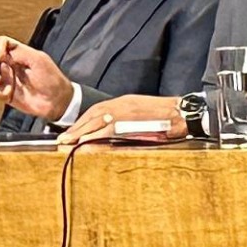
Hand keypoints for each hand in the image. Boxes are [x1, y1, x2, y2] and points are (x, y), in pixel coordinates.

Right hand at [0, 37, 72, 120]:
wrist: (56, 102)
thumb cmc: (52, 79)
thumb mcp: (38, 60)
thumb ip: (19, 51)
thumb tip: (0, 50)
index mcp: (18, 54)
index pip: (1, 43)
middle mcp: (10, 65)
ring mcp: (7, 79)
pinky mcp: (6, 93)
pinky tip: (8, 93)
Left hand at [59, 93, 184, 148]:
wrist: (183, 113)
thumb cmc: (167, 116)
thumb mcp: (142, 112)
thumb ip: (127, 119)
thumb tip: (113, 132)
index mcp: (124, 102)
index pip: (96, 111)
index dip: (82, 122)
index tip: (72, 132)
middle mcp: (121, 104)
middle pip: (92, 115)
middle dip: (76, 128)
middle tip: (62, 139)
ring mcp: (125, 113)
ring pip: (95, 122)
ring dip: (80, 133)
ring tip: (68, 143)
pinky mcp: (130, 123)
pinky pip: (106, 131)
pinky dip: (94, 137)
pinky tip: (84, 144)